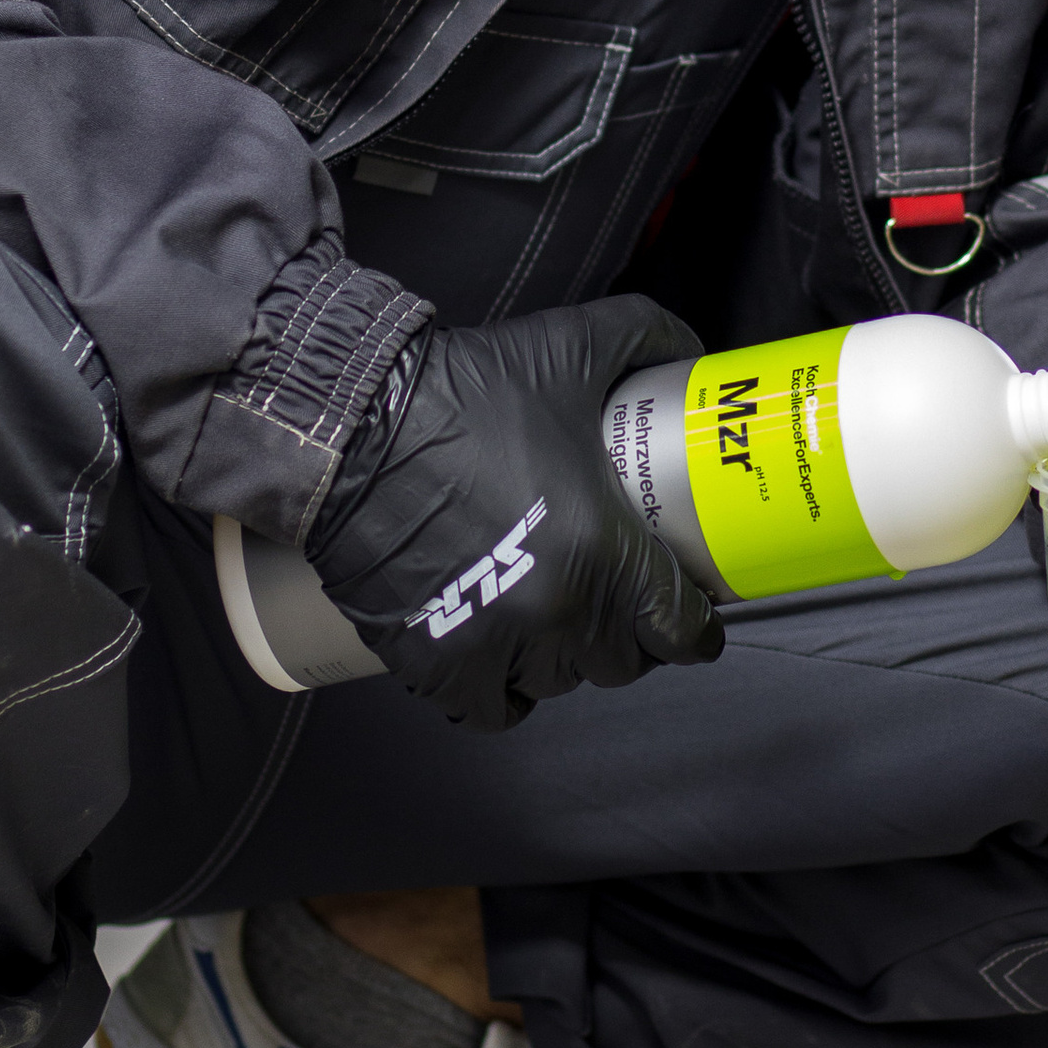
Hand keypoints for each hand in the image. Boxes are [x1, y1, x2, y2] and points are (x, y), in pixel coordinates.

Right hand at [306, 294, 724, 731]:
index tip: (691, 613)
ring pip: (556, 683)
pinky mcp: (433, 661)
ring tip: (551, 616)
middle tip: (614, 595)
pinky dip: (500, 692)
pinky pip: (488, 709)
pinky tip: (501, 659)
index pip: (679, 628)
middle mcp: (556, 614)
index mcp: (603, 551)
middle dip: (624, 634)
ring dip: (561, 657)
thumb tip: (690, 352)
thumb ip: (648, 337)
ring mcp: (493, 646)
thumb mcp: (573, 344)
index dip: (694, 624)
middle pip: (618, 662)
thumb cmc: (462, 395)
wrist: (353, 427)